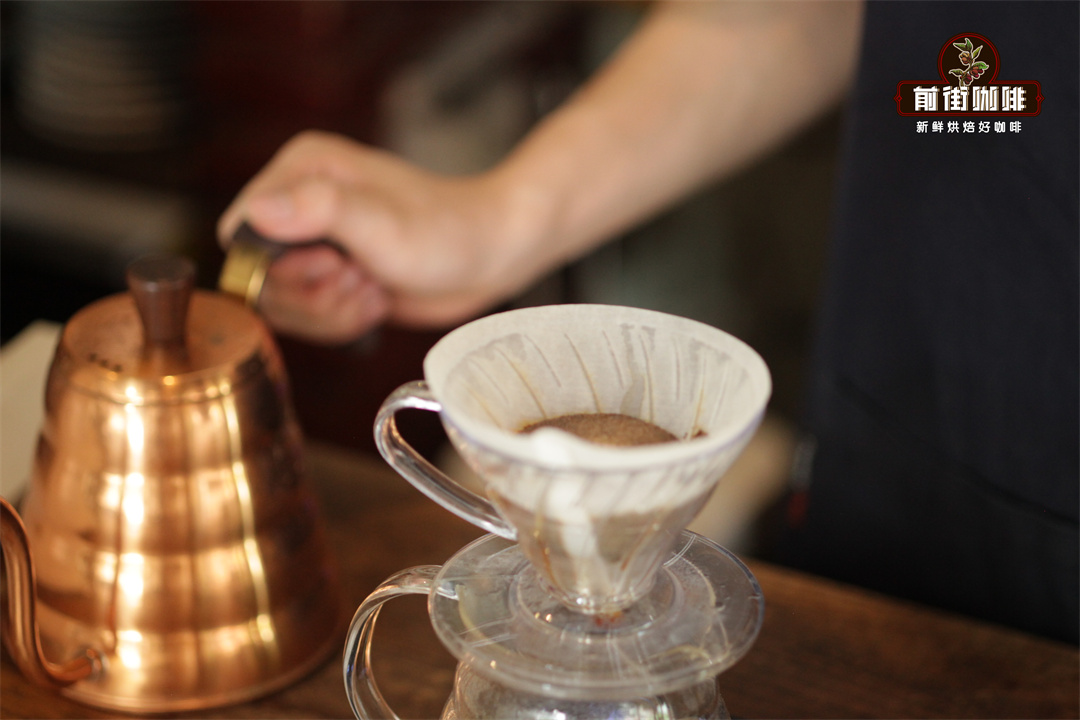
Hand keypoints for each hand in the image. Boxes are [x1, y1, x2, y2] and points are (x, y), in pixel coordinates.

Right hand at [218, 131, 536, 342]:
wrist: (492, 255)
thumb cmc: (447, 231)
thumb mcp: (381, 222)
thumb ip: (318, 210)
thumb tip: (254, 213)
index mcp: (301, 169)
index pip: (239, 233)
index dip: (280, 267)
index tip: (332, 264)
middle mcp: (300, 201)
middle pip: (260, 278)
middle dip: (314, 295)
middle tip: (362, 277)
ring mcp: (317, 241)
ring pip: (284, 305)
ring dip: (331, 312)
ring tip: (374, 287)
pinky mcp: (333, 274)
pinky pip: (309, 318)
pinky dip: (343, 322)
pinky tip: (378, 301)